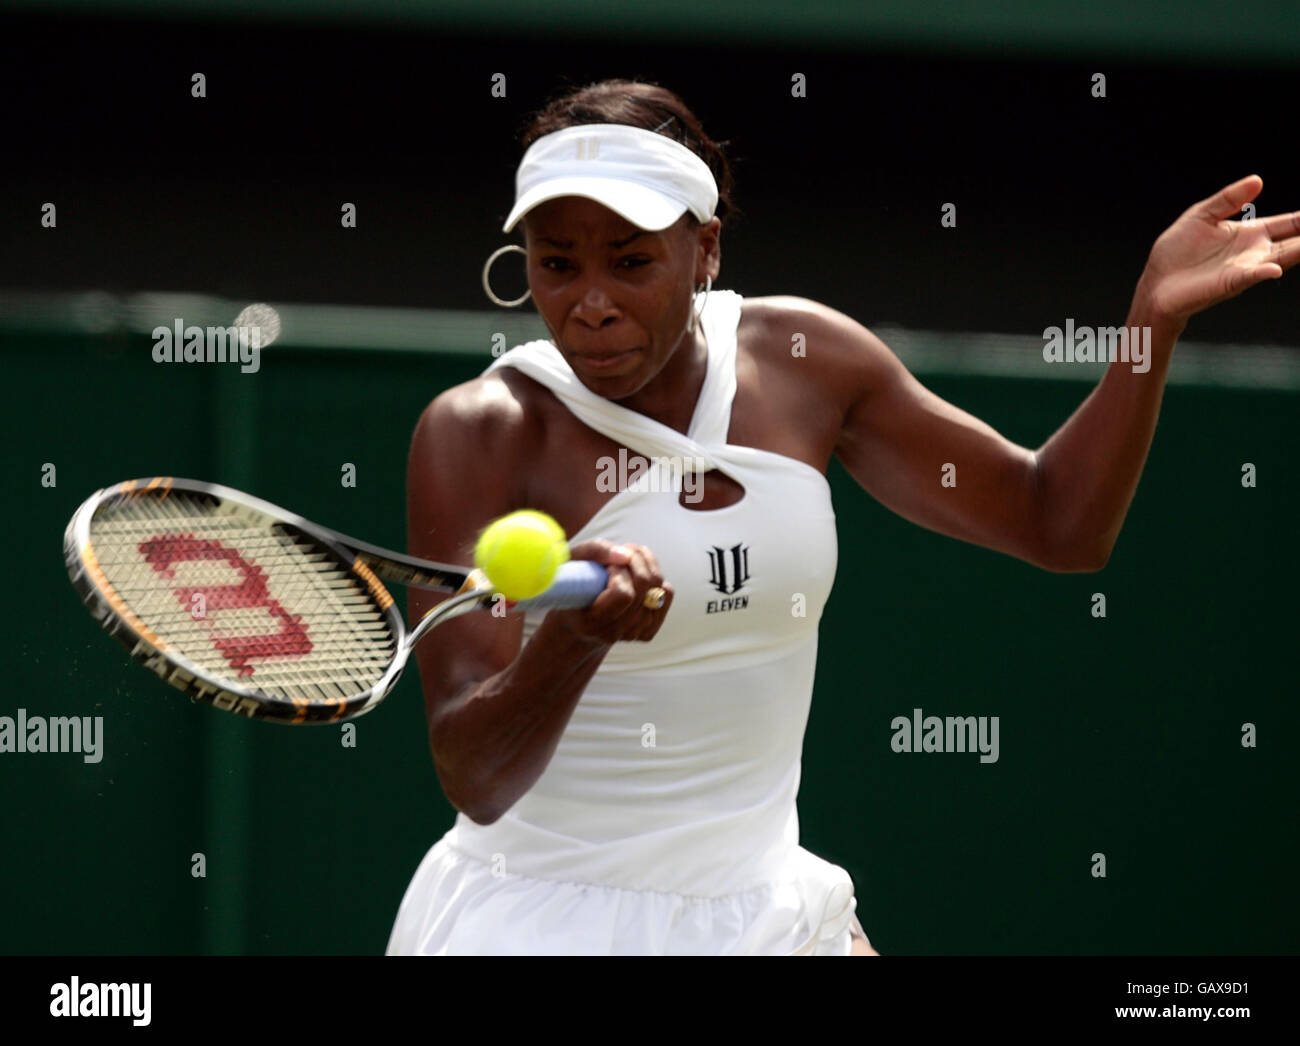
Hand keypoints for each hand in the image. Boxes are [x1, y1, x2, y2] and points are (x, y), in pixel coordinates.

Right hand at [549, 540, 672, 645]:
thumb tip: (627, 555)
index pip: (623, 594)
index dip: (620, 572)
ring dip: (647, 566)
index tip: (608, 565)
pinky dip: (657, 579)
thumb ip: (596, 552)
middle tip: (623, 553)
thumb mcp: (573, 561)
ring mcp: (632, 635)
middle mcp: (613, 633)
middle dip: (636, 562)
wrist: (578, 620)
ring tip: (629, 560)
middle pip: (644, 591)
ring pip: (657, 591)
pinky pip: (666, 595)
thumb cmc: (573, 584)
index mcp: (591, 622)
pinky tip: (640, 574)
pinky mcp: (647, 631)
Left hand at [1138, 175, 1297, 324]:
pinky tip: (1275, 269)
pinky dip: (1263, 272)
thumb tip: (1257, 180)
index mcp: (1250, 233)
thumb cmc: (1176, 252)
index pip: (1289, 223)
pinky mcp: (1228, 282)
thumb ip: (1228, 199)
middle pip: (1295, 241)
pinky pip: (1250, 276)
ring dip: (1299, 250)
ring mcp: (1244, 268)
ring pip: (1281, 258)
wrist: (1156, 283)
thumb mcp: (1202, 215)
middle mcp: (1254, 252)